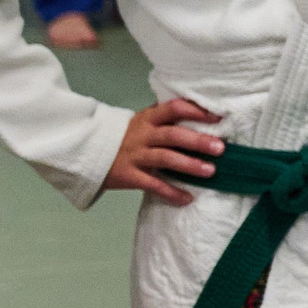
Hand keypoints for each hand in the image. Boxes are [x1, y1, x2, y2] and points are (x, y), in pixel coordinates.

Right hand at [106, 98, 225, 205]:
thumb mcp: (143, 122)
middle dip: (197, 141)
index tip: (218, 118)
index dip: (196, 112)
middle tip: (220, 148)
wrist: (87, 151)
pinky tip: (187, 198)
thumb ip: (166, 118)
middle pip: (172, 135)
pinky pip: (152, 184)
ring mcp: (135, 155)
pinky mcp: (129, 175)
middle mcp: (143, 135)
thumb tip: (202, 111)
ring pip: (165, 158)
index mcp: (148, 118)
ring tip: (210, 171)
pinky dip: (171, 192)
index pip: (174, 108)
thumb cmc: (126, 136)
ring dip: (189, 165)